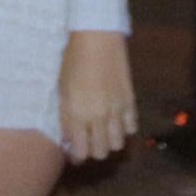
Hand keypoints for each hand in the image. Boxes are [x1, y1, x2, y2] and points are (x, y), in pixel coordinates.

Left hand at [58, 31, 136, 163]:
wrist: (97, 39)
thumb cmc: (73, 61)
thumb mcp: (63, 90)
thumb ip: (66, 117)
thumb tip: (68, 140)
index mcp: (77, 114)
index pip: (81, 151)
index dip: (78, 157)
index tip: (75, 154)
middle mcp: (98, 117)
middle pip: (101, 152)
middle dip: (94, 151)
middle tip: (90, 142)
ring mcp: (116, 110)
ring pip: (118, 144)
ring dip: (110, 142)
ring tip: (105, 132)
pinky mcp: (130, 101)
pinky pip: (132, 128)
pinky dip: (125, 129)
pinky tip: (118, 121)